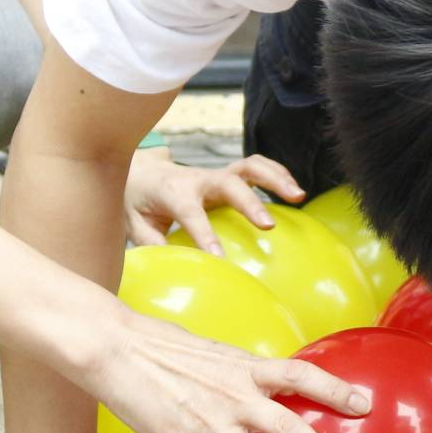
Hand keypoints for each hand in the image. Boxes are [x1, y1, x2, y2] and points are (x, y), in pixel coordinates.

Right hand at [80, 304, 369, 432]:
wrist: (116, 349)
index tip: (364, 405)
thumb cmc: (164, 347)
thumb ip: (244, 373)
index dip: (335, 389)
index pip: (302, 375)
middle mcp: (235, 397)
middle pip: (290, 430)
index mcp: (246, 368)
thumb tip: (268, 384)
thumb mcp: (216, 354)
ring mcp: (210, 425)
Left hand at [124, 147, 306, 250]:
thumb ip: (151, 243)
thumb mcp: (133, 223)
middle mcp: (198, 179)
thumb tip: (171, 266)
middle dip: (249, 202)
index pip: (190, 213)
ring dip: (275, 177)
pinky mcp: (228, 175)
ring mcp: (215, 174)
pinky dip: (277, 174)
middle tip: (268, 226)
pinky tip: (294, 192)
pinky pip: (256, 167)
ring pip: (249, 166)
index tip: (220, 259)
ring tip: (298, 195)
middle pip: (228, 182)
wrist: (140, 168)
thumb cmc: (137, 200)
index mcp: (172, 192)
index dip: (204, 234)